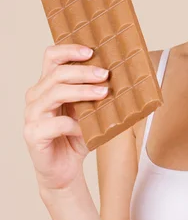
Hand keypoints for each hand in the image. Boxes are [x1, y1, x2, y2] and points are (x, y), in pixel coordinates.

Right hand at [23, 44, 108, 193]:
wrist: (65, 170)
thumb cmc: (77, 137)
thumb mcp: (90, 111)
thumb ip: (96, 93)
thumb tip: (123, 75)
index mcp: (47, 85)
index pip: (51, 57)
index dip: (69, 50)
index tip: (91, 51)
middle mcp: (36, 96)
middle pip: (57, 73)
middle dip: (83, 72)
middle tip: (105, 75)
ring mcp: (32, 115)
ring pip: (55, 93)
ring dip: (82, 91)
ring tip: (103, 93)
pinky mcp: (33, 134)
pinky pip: (56, 123)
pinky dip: (75, 124)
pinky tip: (86, 129)